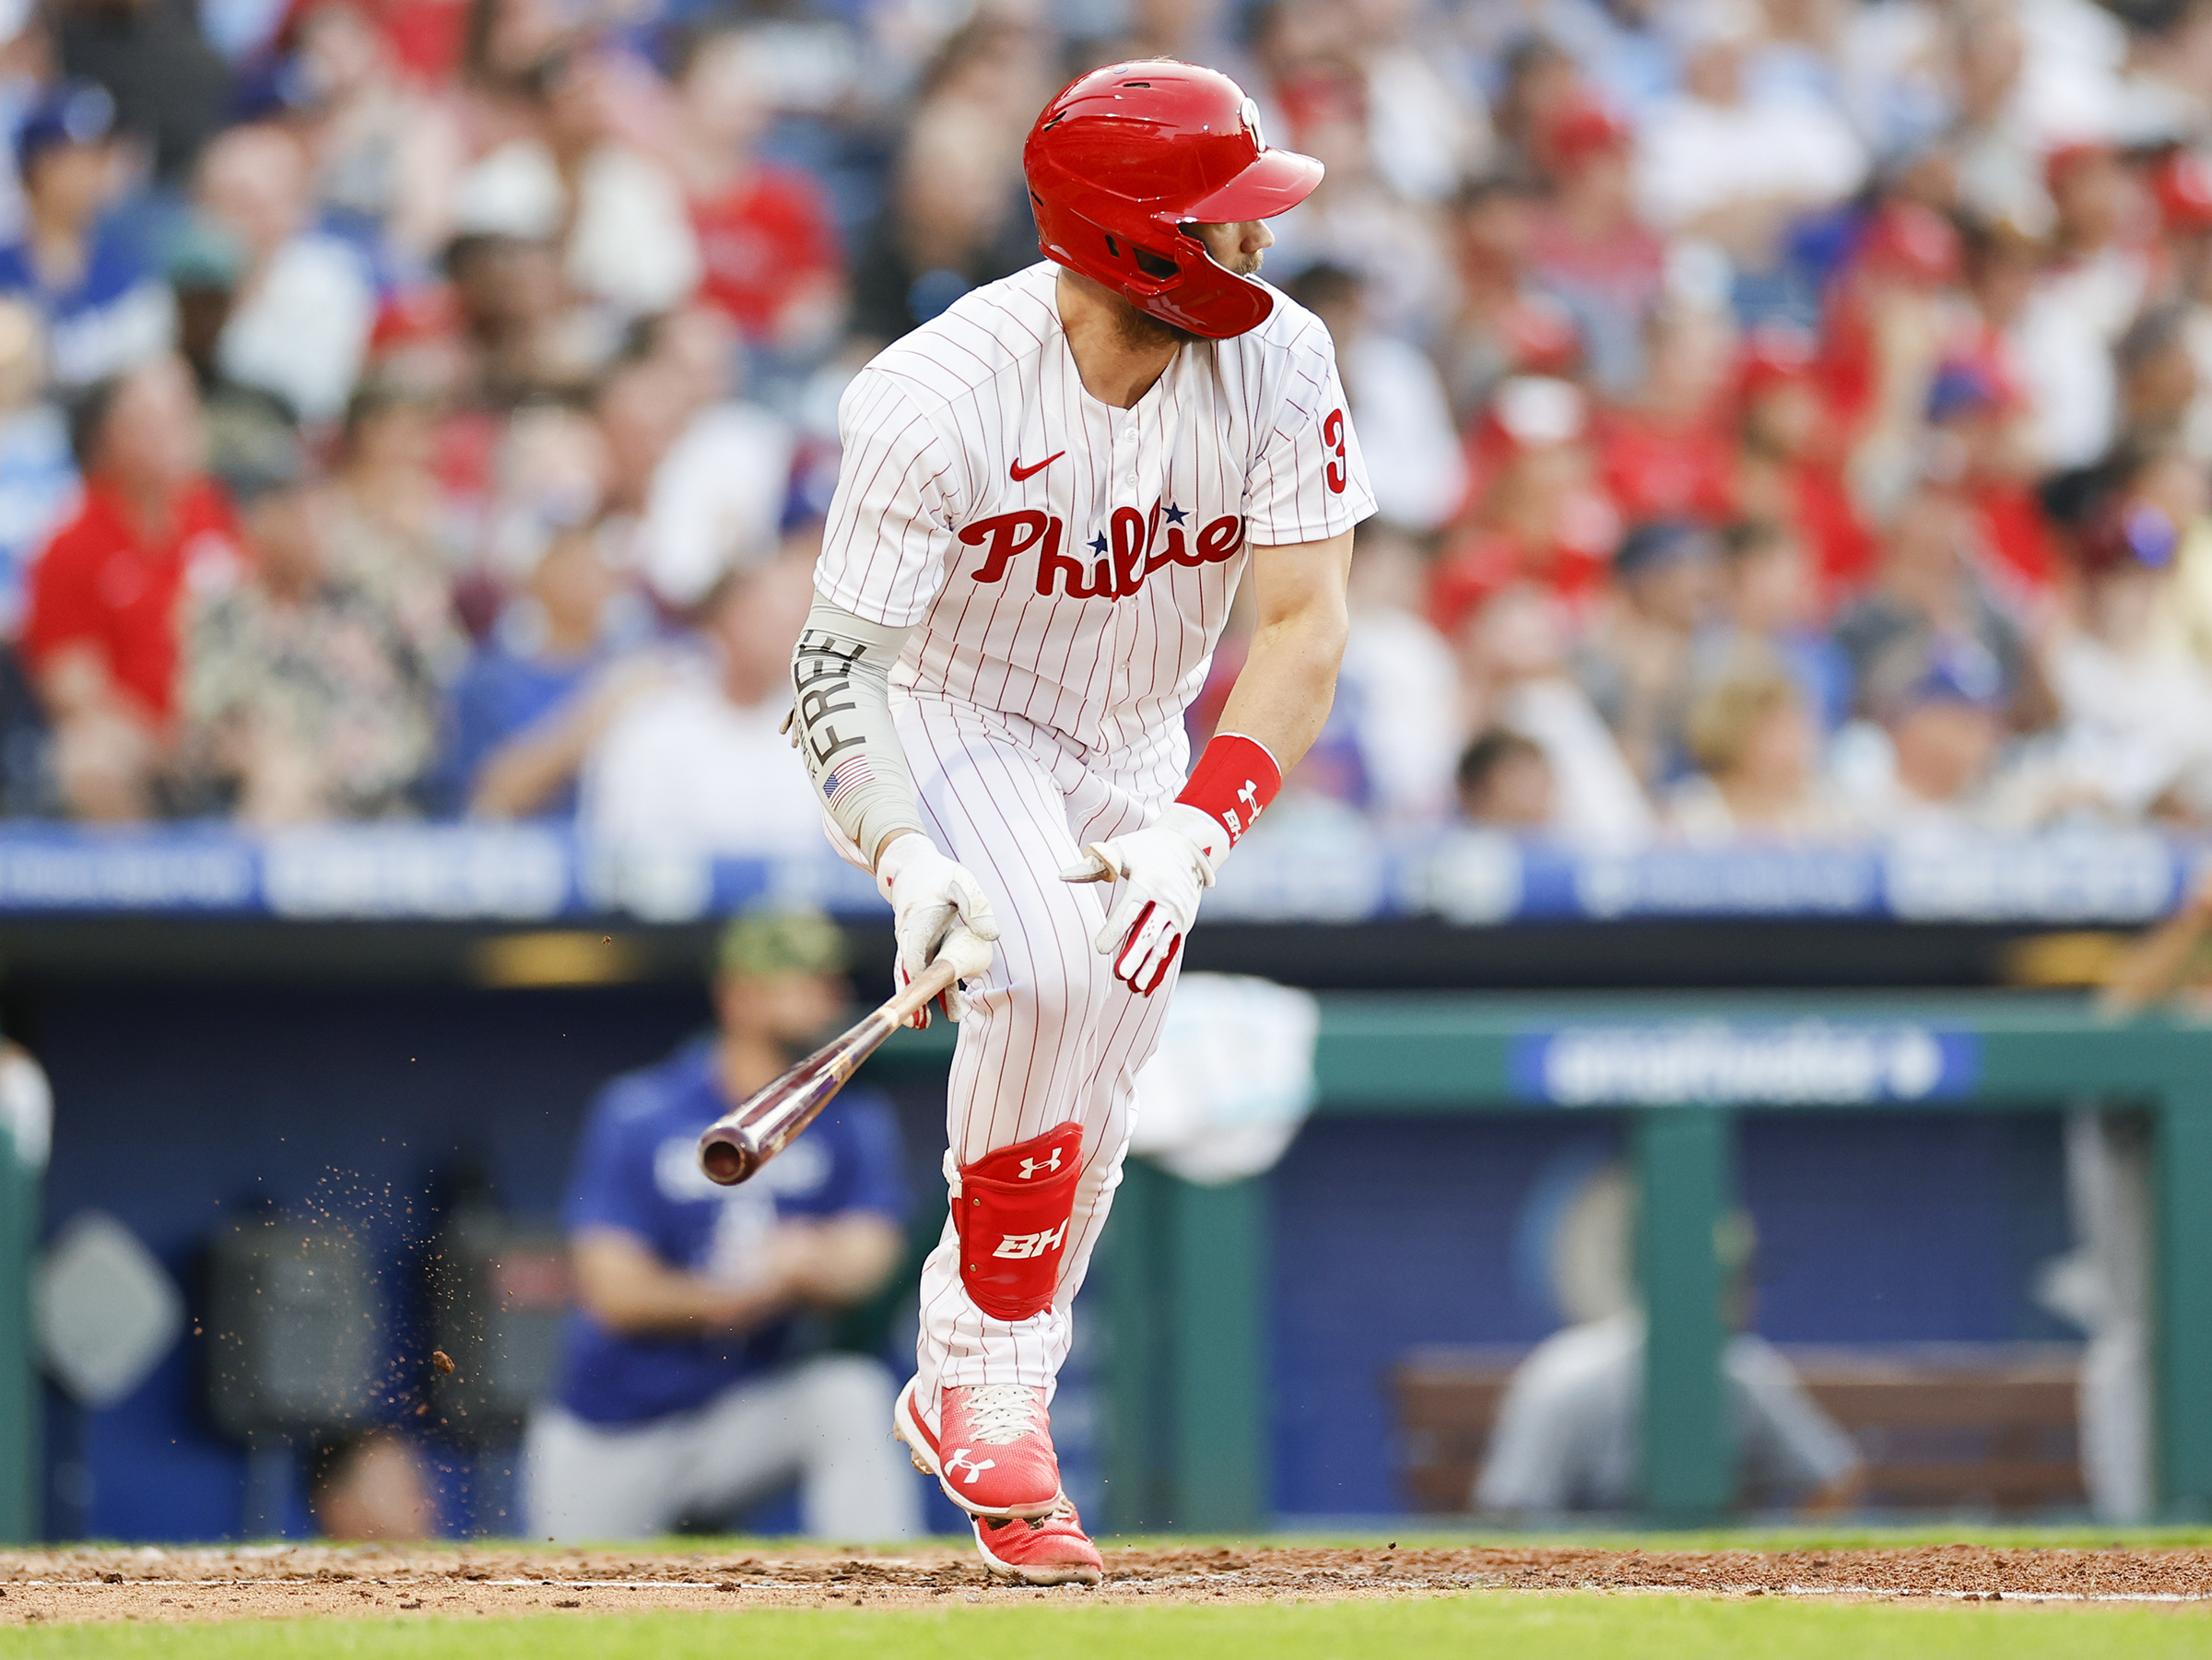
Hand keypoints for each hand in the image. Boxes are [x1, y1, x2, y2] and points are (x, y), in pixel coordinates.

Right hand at [874, 833, 998, 1025]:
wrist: (912, 869)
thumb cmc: (939, 875)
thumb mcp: (960, 880)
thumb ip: (976, 904)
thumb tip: (992, 936)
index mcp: (917, 921)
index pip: (914, 954)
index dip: (917, 975)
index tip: (923, 992)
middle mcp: (909, 936)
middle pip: (909, 972)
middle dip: (913, 996)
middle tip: (918, 1023)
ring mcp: (913, 943)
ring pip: (915, 975)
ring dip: (920, 998)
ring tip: (922, 1024)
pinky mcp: (920, 947)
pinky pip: (924, 971)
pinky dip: (930, 988)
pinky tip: (940, 1007)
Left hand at [1060, 803, 1220, 994]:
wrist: (1190, 846)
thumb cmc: (1147, 849)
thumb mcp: (1122, 849)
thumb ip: (1095, 865)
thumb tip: (1063, 876)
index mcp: (1148, 882)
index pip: (1131, 910)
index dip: (1115, 930)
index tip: (1099, 948)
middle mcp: (1167, 901)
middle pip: (1149, 932)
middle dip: (1135, 954)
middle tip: (1120, 974)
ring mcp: (1179, 914)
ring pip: (1162, 945)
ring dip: (1148, 967)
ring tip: (1135, 987)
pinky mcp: (1185, 924)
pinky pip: (1171, 949)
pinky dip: (1159, 969)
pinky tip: (1147, 987)